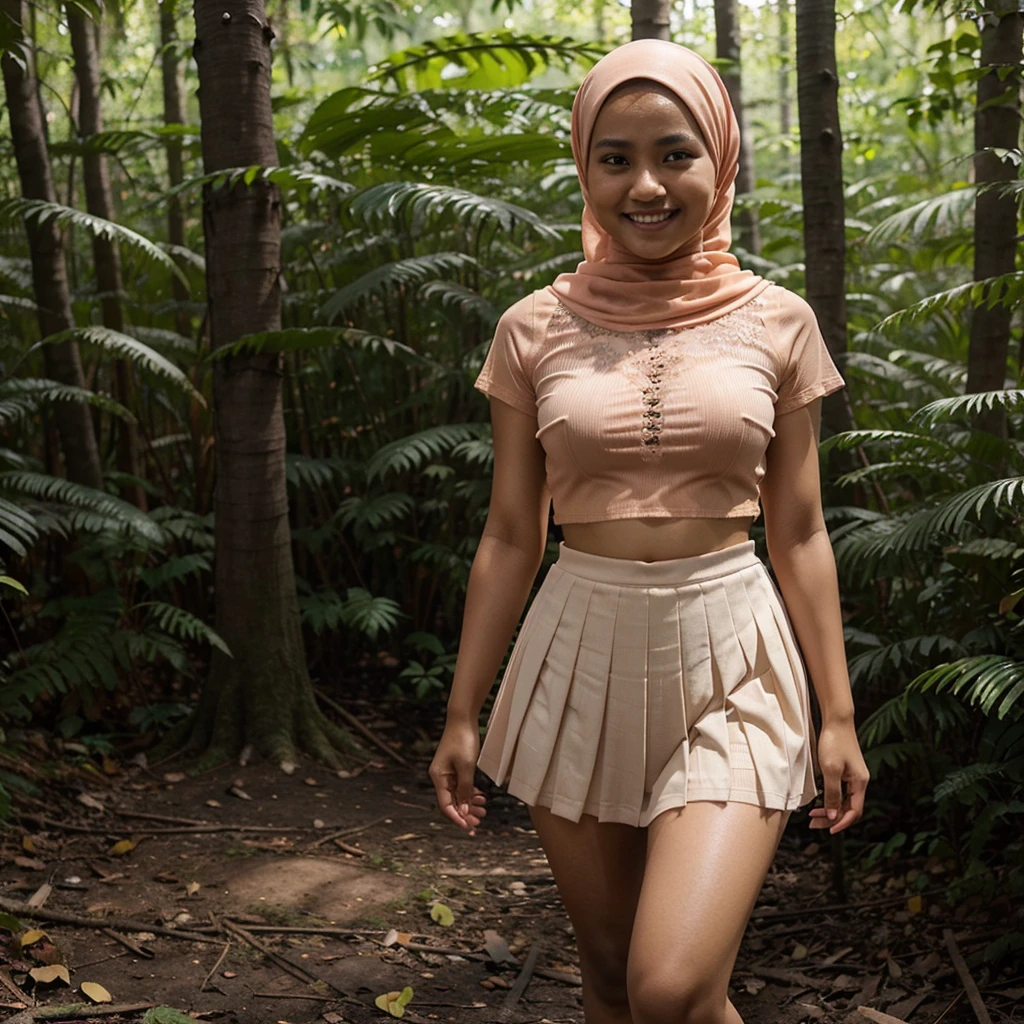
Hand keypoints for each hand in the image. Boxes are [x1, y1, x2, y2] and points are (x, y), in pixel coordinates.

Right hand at [428, 721, 487, 835]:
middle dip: (465, 813)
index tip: (468, 827)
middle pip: (452, 802)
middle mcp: (440, 777)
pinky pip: (461, 786)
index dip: (457, 818)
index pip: (445, 805)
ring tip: (483, 810)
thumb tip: (465, 811)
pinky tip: (481, 797)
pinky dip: (470, 793)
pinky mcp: (455, 768)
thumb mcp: (466, 766)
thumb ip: (465, 789)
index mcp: (438, 778)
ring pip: (458, 795)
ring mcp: (447, 773)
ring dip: (469, 804)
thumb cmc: (463, 740)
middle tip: (480, 821)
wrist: (462, 719)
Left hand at [809, 719, 869, 834]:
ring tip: (813, 815)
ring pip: (844, 801)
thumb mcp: (830, 770)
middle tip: (813, 823)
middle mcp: (860, 782)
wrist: (837, 720)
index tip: (827, 830)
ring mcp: (854, 776)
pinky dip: (830, 800)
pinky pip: (841, 792)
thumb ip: (832, 794)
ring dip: (830, 810)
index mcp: (860, 783)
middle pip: (849, 808)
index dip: (841, 823)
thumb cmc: (834, 742)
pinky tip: (820, 802)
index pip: (854, 811)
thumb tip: (833, 816)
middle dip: (832, 818)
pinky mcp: (846, 770)